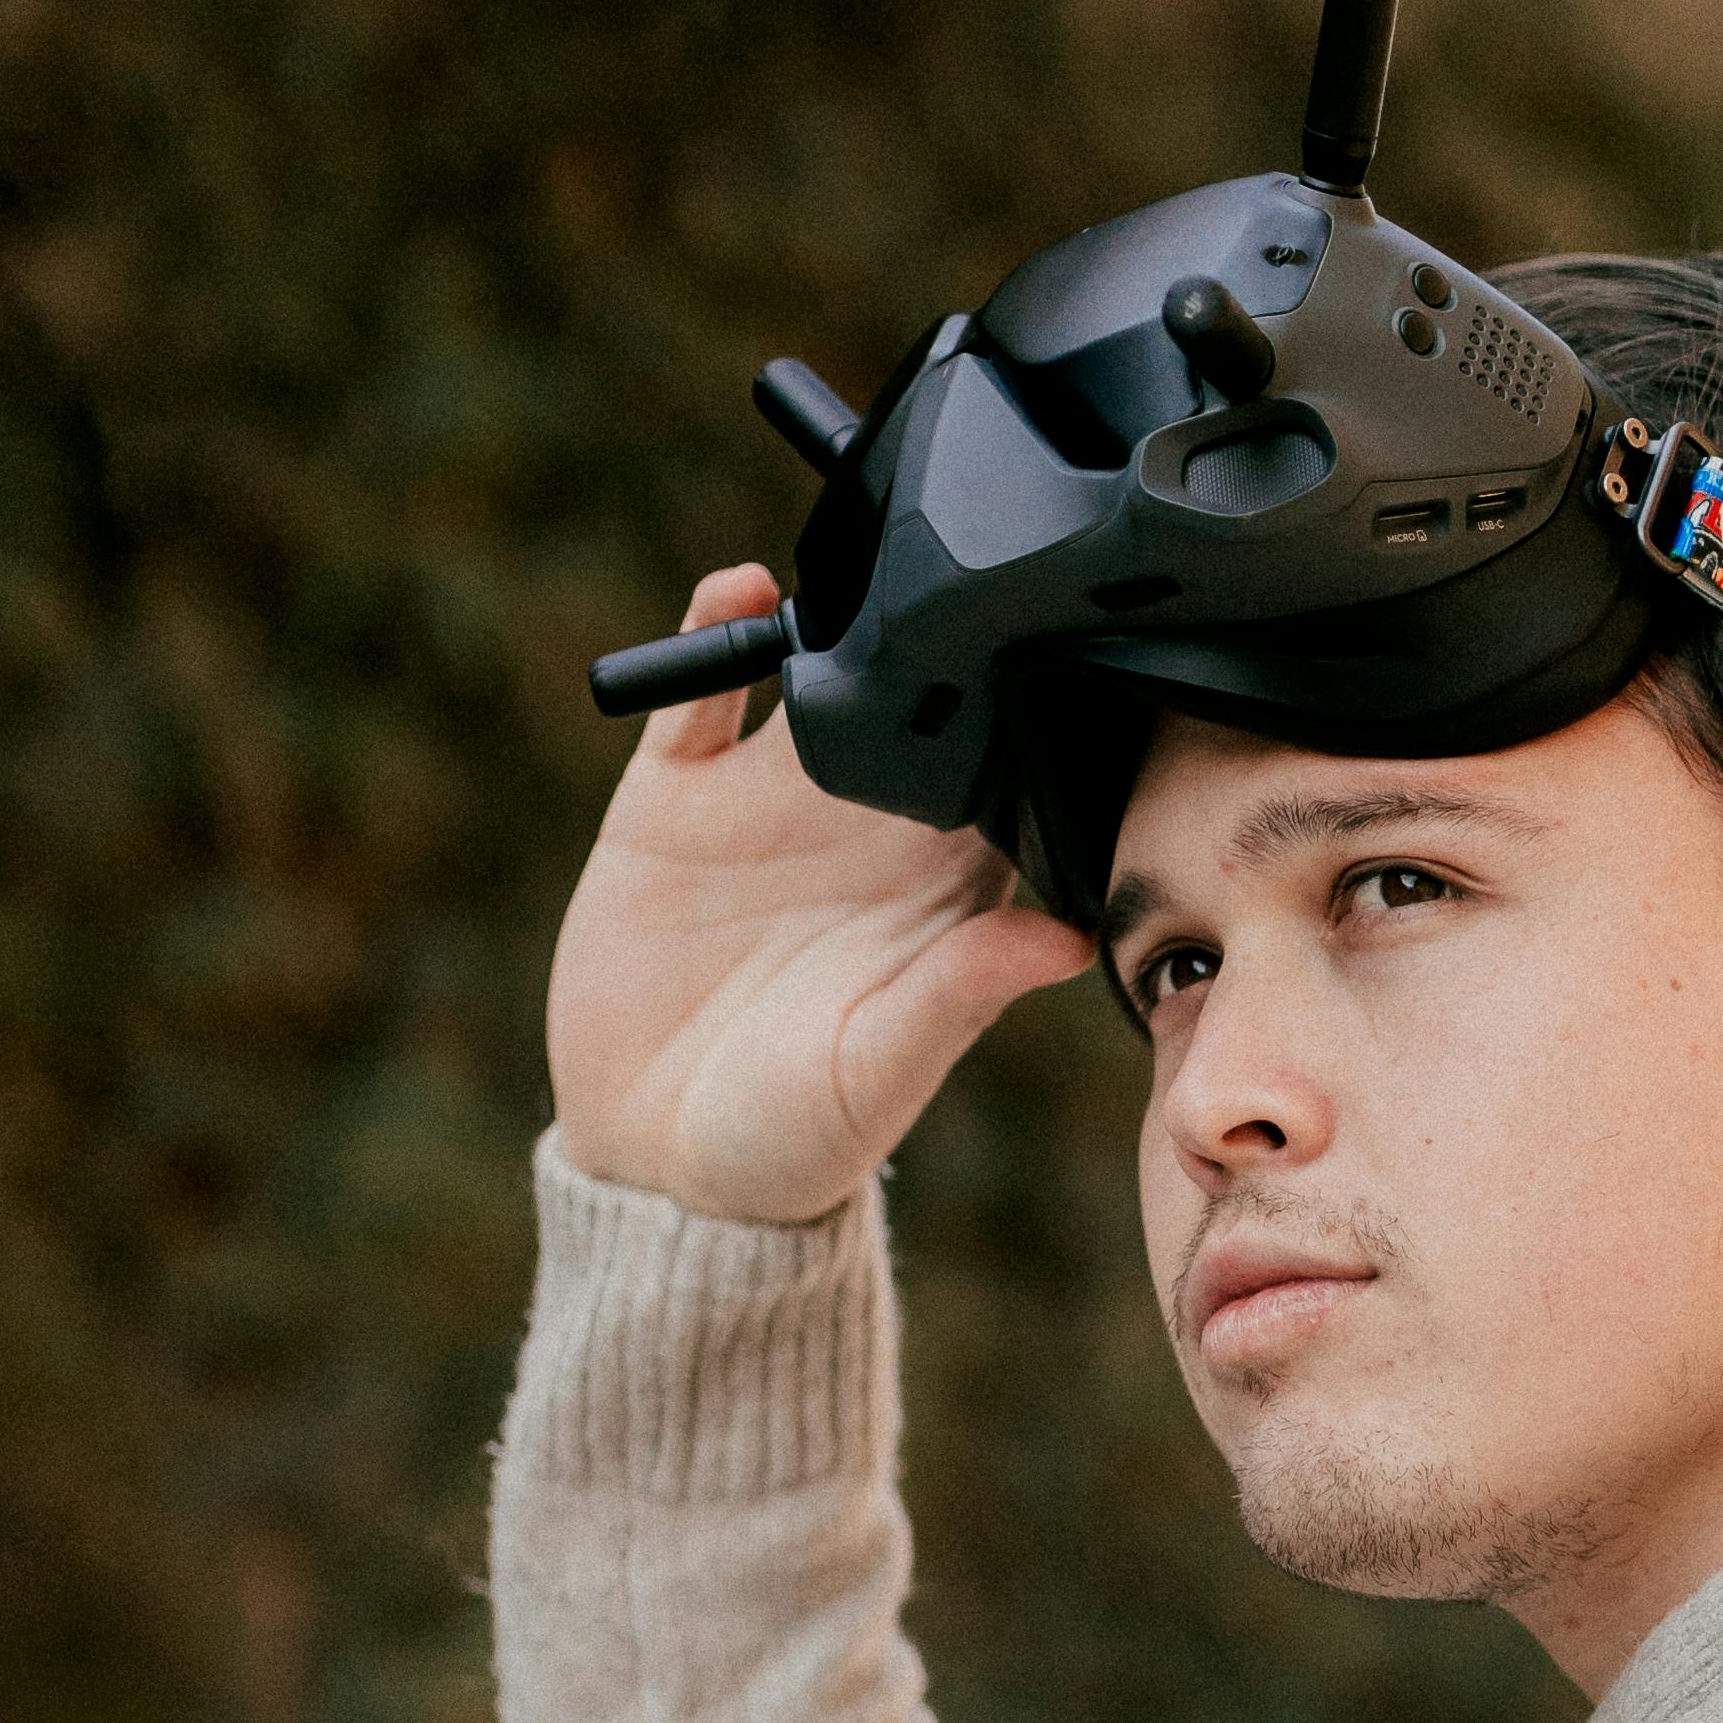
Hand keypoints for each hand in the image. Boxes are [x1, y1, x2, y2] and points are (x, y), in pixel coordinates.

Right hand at [545, 568, 1096, 1222]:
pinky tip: (743, 589)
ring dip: (837, 614)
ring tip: (861, 560)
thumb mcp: (882, 1072)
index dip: (1036, 720)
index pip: (1008, 781)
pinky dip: (717, 630)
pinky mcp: (676, 796)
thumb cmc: (795, 1139)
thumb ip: (961, 994)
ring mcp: (769, 805)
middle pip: (920, 703)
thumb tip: (1067, 938)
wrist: (655, 1163)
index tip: (1063, 652)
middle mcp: (866, 830)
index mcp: (942, 889)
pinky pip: (702, 692)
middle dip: (944, 635)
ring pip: (815, 675)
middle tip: (971, 561)